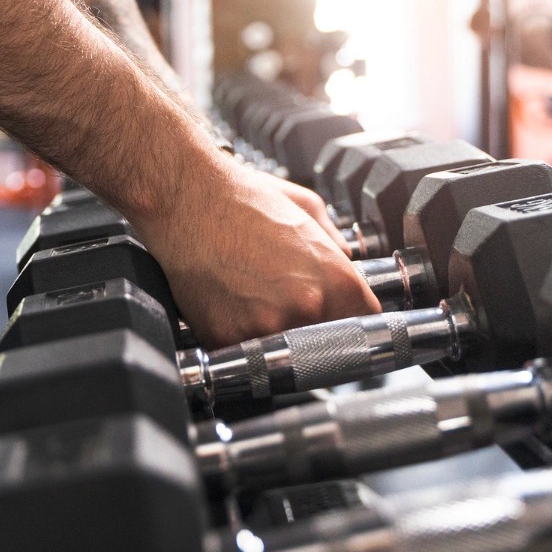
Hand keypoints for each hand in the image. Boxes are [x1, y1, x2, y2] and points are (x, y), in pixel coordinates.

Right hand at [132, 161, 379, 347]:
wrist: (186, 198)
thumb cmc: (243, 198)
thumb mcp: (308, 207)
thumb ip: (336, 242)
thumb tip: (348, 260)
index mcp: (336, 281)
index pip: (365, 325)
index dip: (352, 322)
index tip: (341, 321)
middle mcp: (306, 310)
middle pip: (325, 346)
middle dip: (312, 331)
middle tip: (287, 305)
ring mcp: (266, 329)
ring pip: (281, 354)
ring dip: (272, 337)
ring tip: (251, 300)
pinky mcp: (226, 339)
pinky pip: (240, 353)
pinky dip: (235, 336)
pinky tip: (227, 305)